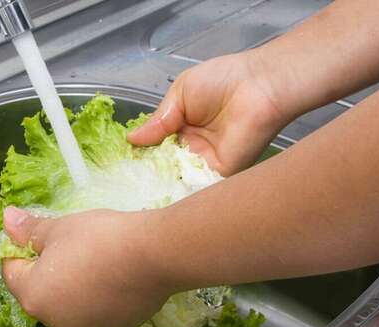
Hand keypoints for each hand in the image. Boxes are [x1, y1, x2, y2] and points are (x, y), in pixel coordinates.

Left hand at [1, 206, 171, 326]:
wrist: (154, 255)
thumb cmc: (98, 238)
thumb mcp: (60, 228)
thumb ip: (29, 230)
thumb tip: (6, 219)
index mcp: (33, 298)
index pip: (12, 272)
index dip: (20, 249)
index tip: (38, 234)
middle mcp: (55, 324)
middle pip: (41, 293)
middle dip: (48, 270)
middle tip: (70, 245)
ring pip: (69, 305)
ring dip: (73, 286)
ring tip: (96, 260)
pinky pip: (95, 312)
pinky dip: (97, 297)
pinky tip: (114, 277)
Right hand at [128, 51, 291, 175]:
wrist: (258, 86)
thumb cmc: (223, 81)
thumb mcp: (179, 95)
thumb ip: (158, 121)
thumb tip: (132, 140)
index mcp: (183, 128)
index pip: (156, 147)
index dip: (139, 155)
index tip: (119, 163)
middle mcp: (193, 149)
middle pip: (163, 167)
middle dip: (145, 173)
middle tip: (122, 181)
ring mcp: (205, 163)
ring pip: (176, 179)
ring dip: (157, 183)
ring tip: (132, 189)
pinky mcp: (219, 175)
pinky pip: (194, 187)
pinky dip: (177, 191)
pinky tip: (155, 193)